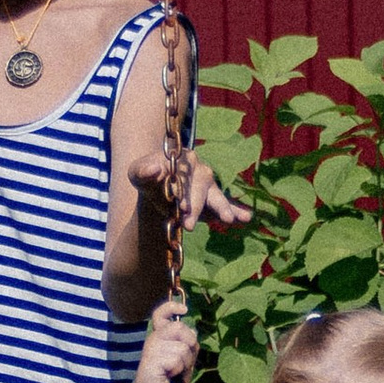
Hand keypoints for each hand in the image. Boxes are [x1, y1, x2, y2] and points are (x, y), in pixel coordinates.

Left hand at [131, 146, 252, 230]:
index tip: (182, 206)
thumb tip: (154, 168)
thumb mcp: (137, 174)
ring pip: (216, 196)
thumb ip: (142, 170)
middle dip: (196, 205)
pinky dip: (236, 211)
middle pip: (202, 187)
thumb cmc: (147, 179)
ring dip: (222, 208)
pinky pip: (228, 204)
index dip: (184, 190)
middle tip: (188, 224)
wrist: (157, 188)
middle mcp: (201, 170)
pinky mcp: (214, 201)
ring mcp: (210, 186)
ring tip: (227, 219)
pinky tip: (245, 217)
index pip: (185, 174)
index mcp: (185, 158)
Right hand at [133, 302, 200, 382]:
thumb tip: (193, 331)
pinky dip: (178, 370)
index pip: (161, 313)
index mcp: (160, 336)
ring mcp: (152, 348)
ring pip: (182, 346)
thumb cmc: (170, 380)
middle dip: (189, 345)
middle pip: (180, 328)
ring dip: (184, 362)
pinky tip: (169, 376)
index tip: (184, 309)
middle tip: (183, 362)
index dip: (172, 306)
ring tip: (174, 371)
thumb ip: (187, 344)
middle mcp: (154, 339)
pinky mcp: (152, 360)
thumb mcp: (183, 359)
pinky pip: (177, 359)